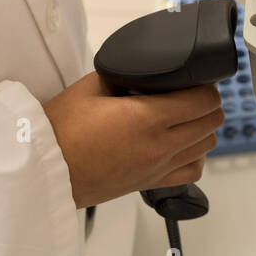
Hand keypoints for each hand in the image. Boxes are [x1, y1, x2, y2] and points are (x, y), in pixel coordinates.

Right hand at [41, 72, 223, 208]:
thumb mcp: (92, 86)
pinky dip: (195, 156)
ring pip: (206, 147)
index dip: (206, 86)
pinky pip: (192, 171)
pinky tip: (182, 146)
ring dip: (203, 129)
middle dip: (208, 104)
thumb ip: (125, 75)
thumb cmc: (60, 130)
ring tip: (187, 117)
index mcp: (148, 118)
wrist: (45, 170)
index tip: (197, 80)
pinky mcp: (151, 183)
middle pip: (211, 122)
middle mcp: (160, 146)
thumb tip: (144, 72)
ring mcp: (158, 168)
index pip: (203, 101)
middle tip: (192, 93)